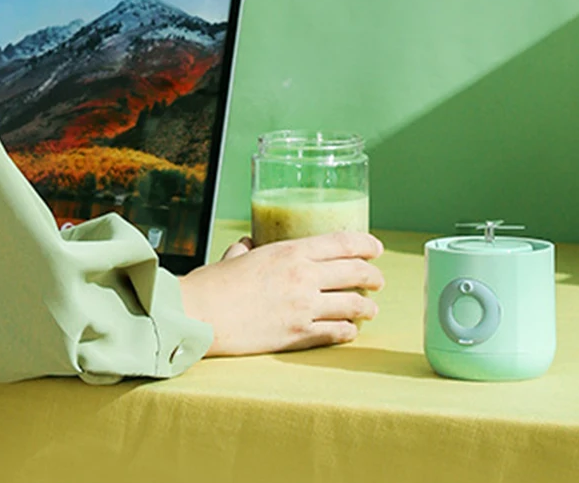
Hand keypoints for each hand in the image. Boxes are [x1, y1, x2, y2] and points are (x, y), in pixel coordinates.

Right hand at [178, 232, 384, 355]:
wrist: (200, 314)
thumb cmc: (213, 283)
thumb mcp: (234, 255)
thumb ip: (247, 248)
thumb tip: (247, 244)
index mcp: (289, 251)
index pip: (342, 243)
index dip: (366, 244)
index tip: (375, 248)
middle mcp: (303, 276)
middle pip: (355, 272)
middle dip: (373, 276)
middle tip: (377, 280)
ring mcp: (304, 307)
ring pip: (353, 305)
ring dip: (367, 307)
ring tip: (370, 310)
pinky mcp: (299, 335)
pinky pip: (337, 333)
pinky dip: (348, 331)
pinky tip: (349, 331)